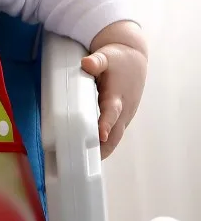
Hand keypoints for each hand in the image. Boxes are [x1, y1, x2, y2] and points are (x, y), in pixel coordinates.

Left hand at [81, 21, 147, 158]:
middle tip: (86, 161)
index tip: (100, 135)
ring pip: (115, 137)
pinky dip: (106, 144)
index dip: (106, 123)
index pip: (111, 112)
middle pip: (115, 133)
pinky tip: (94, 153)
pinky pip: (115, 133)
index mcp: (117, 95)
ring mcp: (124, 114)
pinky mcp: (122, 116)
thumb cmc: (116, 58)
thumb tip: (87, 63)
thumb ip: (96, 61)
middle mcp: (123, 108)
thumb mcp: (106, 56)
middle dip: (103, 148)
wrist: (133, 57)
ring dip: (104, 150)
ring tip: (87, 164)